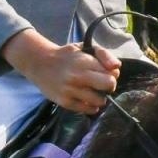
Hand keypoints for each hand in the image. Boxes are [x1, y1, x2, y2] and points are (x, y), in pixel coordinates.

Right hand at [0, 30, 120, 113]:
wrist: (40, 63)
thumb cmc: (67, 55)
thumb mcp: (85, 48)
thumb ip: (104, 55)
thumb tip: (117, 67)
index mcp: (84, 61)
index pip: (111, 73)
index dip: (112, 74)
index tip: (106, 74)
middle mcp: (78, 76)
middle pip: (109, 86)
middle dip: (109, 86)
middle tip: (103, 85)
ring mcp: (70, 91)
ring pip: (100, 101)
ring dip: (100, 98)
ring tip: (93, 92)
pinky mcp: (65, 102)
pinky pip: (87, 110)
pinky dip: (91, 107)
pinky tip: (87, 100)